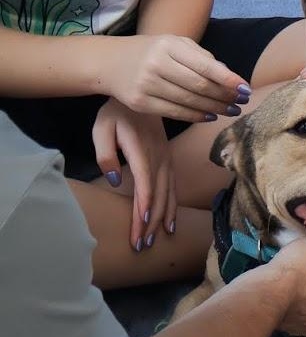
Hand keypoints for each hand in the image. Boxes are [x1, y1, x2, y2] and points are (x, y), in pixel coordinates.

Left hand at [92, 99, 175, 248]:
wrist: (143, 91)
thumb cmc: (116, 113)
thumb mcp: (102, 128)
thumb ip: (107, 155)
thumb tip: (116, 180)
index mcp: (142, 151)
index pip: (144, 186)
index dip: (143, 209)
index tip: (140, 230)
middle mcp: (159, 158)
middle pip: (157, 195)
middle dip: (150, 222)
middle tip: (142, 246)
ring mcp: (167, 160)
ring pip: (168, 194)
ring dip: (162, 218)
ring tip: (157, 240)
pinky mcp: (168, 161)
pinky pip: (173, 187)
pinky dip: (173, 207)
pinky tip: (171, 223)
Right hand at [107, 34, 250, 122]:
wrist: (109, 62)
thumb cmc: (151, 52)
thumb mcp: (174, 44)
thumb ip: (201, 57)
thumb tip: (229, 76)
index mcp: (168, 45)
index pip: (205, 65)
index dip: (228, 79)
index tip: (245, 88)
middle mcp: (156, 64)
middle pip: (199, 86)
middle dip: (224, 96)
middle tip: (242, 101)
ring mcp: (146, 85)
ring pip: (189, 101)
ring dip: (215, 108)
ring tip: (231, 110)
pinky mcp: (140, 103)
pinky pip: (175, 113)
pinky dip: (196, 116)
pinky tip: (210, 115)